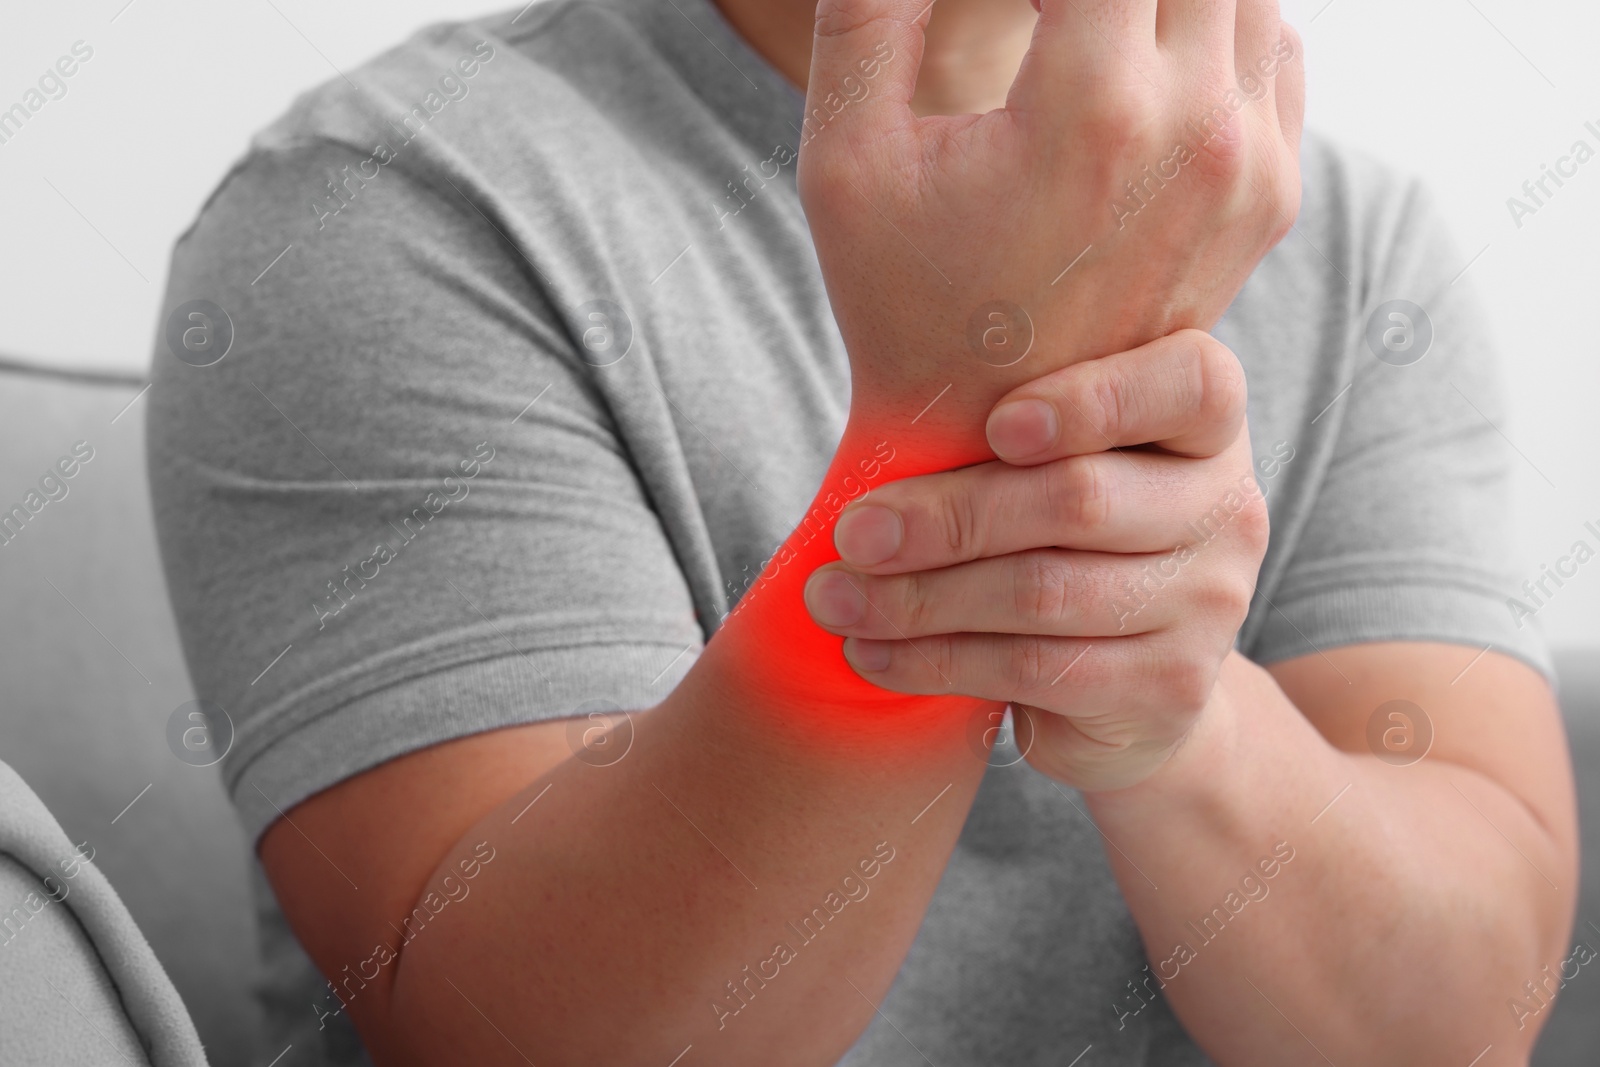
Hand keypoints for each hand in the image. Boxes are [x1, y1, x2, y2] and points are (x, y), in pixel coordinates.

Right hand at [799, 0, 1302, 459]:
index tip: (1012, 4)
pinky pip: (1276, 49)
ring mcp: (1250, 167)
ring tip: (1080, 25)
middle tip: (1043, 15)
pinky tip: (1137, 52)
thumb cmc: (902, 302)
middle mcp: (1198, 129)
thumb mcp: (848, 158)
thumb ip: (866, 12)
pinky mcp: (1270, 196)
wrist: (986, 444)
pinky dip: (1215, 22)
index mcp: (1094, 107)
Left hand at [802, 331, 1268, 789]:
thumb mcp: (1053, 469)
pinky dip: (936, 660)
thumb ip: (1003, 431)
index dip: (1096, 400)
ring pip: (1044, 593)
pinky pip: (1035, 669)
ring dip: (919, 599)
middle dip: (946, 516)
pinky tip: (872, 654)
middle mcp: (1227, 509)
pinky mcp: (1169, 688)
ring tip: (834, 600)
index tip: (997, 425)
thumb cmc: (1066, 541)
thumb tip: (874, 425)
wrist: (1136, 686)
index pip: (1193, 383)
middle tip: (851, 533)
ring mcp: (1211, 605)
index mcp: (1208, 426)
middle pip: (1081, 499)